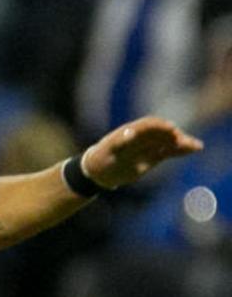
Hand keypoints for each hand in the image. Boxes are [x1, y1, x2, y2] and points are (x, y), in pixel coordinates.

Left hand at [82, 117, 203, 188]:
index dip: (160, 126)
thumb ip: (118, 142)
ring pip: (168, 142)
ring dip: (182, 143)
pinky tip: (193, 150)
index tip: (171, 128)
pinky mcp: (153, 156)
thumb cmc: (100, 159)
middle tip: (184, 141)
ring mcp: (148, 146)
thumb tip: (129, 132)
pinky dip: (181, 151)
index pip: (148, 125)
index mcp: (130, 131)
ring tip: (196, 146)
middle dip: (174, 135)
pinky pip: (169, 152)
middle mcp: (142, 137)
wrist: (100, 171)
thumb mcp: (107, 151)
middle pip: (161, 132)